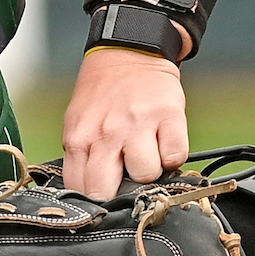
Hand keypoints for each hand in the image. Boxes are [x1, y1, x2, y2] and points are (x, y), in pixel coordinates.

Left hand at [59, 46, 188, 199]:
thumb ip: (82, 157)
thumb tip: (90, 195)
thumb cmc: (101, 94)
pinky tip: (163, 143)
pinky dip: (173, 156)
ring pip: (146, 175)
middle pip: (107, 190)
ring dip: (150, 172)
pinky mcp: (168, 117)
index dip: (91, 202)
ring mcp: (137, 125)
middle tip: (126, 182)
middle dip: (118, 195)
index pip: (79, 189)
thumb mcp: (78, 123)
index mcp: (78, 138)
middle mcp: (105, 133)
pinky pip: (176, 157)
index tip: (101, 202)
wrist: (129, 53)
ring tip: (145, 154)